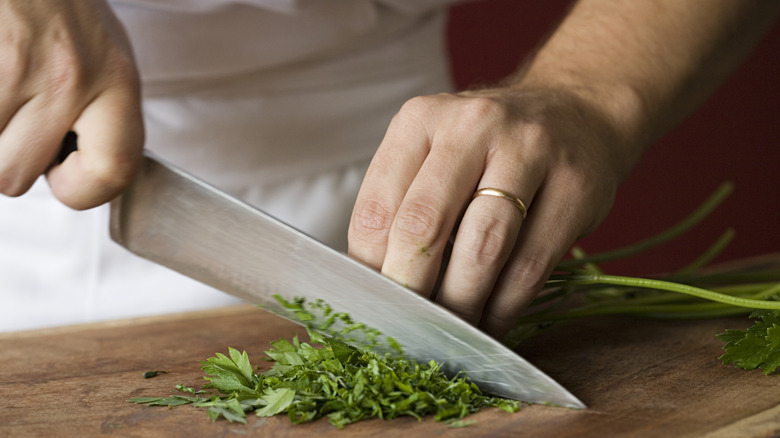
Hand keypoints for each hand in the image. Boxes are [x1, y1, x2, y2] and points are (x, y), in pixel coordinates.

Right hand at [0, 0, 142, 208]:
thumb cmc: (61, 6)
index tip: (63, 176)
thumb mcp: (106, 58)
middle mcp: (72, 76)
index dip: (81, 191)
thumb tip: (87, 176)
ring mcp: (19, 65)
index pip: (113, 171)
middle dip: (5, 160)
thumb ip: (104, 119)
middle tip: (15, 122)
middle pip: (15, 176)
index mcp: (117, 81)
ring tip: (5, 94)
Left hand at [348, 86, 639, 337]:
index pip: (376, 208)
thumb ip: (402, 204)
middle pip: (424, 226)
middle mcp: (472, 126)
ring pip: (482, 249)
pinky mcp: (575, 188)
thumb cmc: (489, 147)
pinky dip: (504, 307)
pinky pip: (530, 265)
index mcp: (420, 119)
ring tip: (450, 332)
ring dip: (461, 304)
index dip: (370, 269)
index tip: (376, 305)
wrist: (576, 112)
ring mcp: (529, 152)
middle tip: (408, 328)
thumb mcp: (435, 153)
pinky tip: (491, 322)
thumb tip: (376, 284)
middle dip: (411, 290)